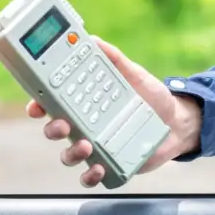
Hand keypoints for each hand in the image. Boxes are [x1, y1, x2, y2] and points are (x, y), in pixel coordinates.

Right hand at [26, 37, 202, 186]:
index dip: (39, 105)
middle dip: (52, 129)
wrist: (177, 121)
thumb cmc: (151, 96)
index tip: (37, 105)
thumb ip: (114, 58)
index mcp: (85, 103)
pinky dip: (89, 175)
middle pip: (55, 130)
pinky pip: (90, 175)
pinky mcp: (109, 164)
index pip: (53, 104)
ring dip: (71, 153)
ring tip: (85, 146)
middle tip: (63, 125)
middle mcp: (85, 125)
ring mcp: (95, 146)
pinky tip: (97, 168)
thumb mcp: (133, 74)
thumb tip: (93, 39)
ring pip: (69, 154)